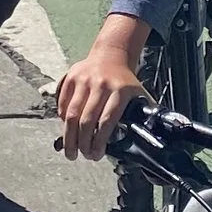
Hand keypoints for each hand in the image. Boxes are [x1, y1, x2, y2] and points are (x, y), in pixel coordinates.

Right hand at [55, 17, 150, 160]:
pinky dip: (62, 120)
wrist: (111, 55)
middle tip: (83, 155)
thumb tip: (150, 137)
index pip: (107, 121)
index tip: (97, 154)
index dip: (100, 141)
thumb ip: (143, 115)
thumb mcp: (138, 95)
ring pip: (71, 114)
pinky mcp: (70, 78)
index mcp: (120, 91)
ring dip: (69, 137)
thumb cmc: (124, 81)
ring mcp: (83, 80)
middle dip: (83, 143)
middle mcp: (101, 84)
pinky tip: (67, 130)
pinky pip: (61, 104)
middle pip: (87, 120)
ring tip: (71, 151)